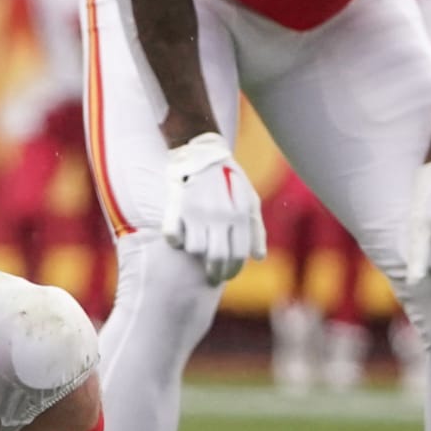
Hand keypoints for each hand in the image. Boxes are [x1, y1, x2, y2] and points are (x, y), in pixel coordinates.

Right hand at [160, 132, 264, 284]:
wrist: (204, 154)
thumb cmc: (231, 181)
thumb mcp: (250, 202)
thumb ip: (256, 230)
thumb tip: (258, 258)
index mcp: (240, 214)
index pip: (237, 254)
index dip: (232, 270)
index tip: (226, 275)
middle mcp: (220, 214)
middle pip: (217, 257)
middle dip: (215, 273)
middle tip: (212, 276)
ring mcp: (197, 211)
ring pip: (195, 249)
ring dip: (196, 256)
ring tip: (198, 255)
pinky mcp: (177, 206)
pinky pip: (172, 235)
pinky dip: (175, 242)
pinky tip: (180, 240)